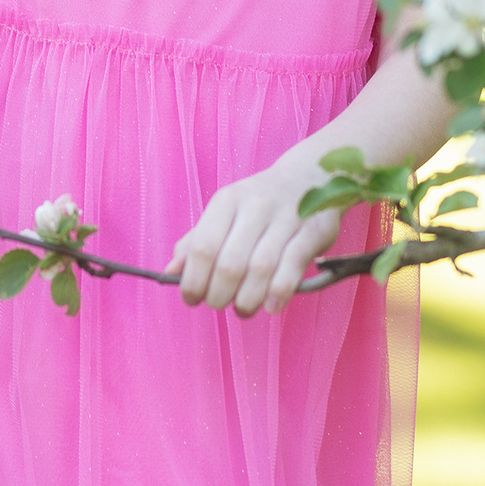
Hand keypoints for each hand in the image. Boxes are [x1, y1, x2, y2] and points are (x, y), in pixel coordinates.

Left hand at [168, 157, 343, 315]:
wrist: (309, 177)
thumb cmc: (257, 203)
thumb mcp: (223, 212)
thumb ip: (196, 241)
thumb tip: (170, 272)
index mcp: (227, 200)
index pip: (203, 246)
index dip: (193, 279)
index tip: (191, 298)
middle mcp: (256, 206)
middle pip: (230, 263)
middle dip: (219, 294)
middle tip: (217, 303)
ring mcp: (287, 218)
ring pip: (261, 269)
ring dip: (247, 299)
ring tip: (242, 308)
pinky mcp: (314, 230)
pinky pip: (293, 267)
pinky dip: (279, 292)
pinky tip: (270, 305)